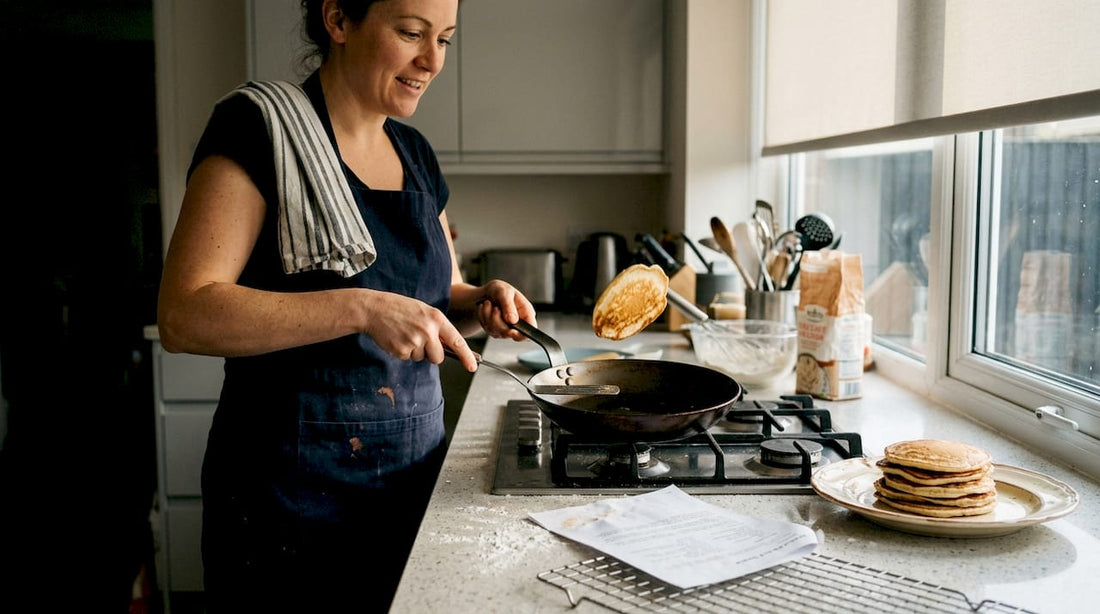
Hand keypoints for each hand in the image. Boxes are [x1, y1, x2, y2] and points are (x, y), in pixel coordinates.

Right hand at [362, 291, 477, 370]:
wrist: (373, 309)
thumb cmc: (400, 308)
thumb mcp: (424, 311)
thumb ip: (437, 327)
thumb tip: (449, 347)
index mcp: (436, 318)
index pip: (457, 341)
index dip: (467, 356)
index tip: (473, 366)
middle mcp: (428, 331)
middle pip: (439, 357)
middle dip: (432, 355)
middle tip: (420, 341)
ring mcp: (415, 341)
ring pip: (422, 358)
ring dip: (415, 351)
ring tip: (405, 334)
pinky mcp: (402, 350)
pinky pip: (408, 358)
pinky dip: (403, 351)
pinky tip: (397, 338)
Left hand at [476, 280, 537, 340]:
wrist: (486, 293)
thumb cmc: (498, 290)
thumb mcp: (504, 292)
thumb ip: (509, 306)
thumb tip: (513, 320)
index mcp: (526, 312)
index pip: (531, 328)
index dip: (524, 333)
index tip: (512, 331)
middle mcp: (518, 323)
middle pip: (510, 333)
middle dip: (498, 320)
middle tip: (494, 308)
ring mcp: (507, 328)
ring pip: (497, 331)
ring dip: (488, 316)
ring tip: (487, 303)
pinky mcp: (496, 331)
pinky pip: (488, 329)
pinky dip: (483, 317)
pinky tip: (484, 308)